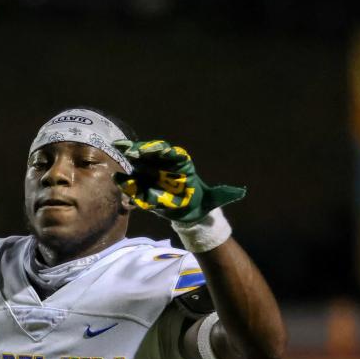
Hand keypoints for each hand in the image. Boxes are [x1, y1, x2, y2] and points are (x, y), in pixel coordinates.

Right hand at [113, 138, 245, 223]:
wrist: (187, 211)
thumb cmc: (200, 202)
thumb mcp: (213, 199)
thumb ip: (224, 195)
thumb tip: (241, 192)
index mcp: (181, 165)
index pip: (171, 153)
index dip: (162, 150)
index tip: (156, 150)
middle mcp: (165, 165)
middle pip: (151, 154)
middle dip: (140, 150)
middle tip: (128, 147)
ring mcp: (152, 174)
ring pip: (140, 164)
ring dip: (130, 159)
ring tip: (119, 152)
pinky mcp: (143, 186)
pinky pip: (133, 184)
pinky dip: (126, 183)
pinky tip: (118, 179)